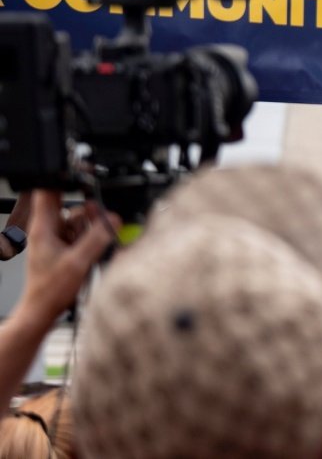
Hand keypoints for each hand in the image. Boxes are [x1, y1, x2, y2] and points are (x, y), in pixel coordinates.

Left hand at [18, 191, 119, 322]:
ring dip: (92, 226)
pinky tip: (94, 250)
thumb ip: (98, 237)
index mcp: (44, 227)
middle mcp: (48, 229)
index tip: (82, 175)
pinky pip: (81, 233)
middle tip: (101, 222)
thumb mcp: (79, 261)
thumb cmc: (50, 290)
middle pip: (71, 204)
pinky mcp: (63, 246)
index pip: (49, 190)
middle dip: (90, 211)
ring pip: (79, 219)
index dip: (65, 179)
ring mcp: (55, 238)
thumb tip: (114, 220)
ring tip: (97, 242)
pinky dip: (91, 237)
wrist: (43, 310)